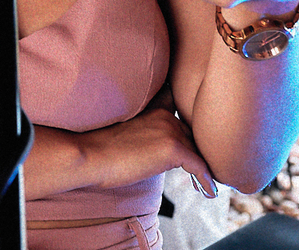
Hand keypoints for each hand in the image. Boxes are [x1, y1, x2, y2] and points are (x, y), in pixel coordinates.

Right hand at [80, 88, 215, 195]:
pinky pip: (200, 166)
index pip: (182, 110)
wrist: (90, 155)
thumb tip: (163, 153)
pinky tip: (208, 192)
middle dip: (198, 152)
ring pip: (199, 151)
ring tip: (206, 184)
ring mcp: (169, 130)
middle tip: (202, 172)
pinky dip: (207, 180)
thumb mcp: (129, 132)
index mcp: (153, 108)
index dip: (193, 123)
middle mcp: (165, 115)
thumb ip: (149, 133)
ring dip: (204, 168)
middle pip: (193, 136)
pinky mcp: (172, 148)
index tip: (203, 137)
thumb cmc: (102, 149)